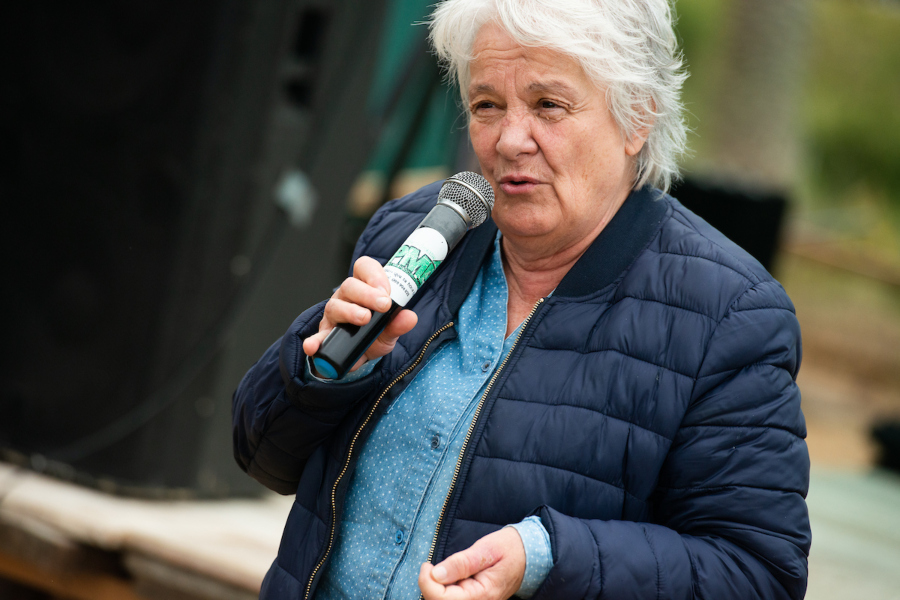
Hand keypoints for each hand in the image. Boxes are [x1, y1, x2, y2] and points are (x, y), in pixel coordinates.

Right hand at [302, 256, 417, 371]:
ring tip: (364, 319)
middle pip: (350, 285)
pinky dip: (314, 341)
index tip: (387, 291)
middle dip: (367, 294)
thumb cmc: (375, 335)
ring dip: (350, 311)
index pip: (364, 268)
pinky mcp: (324, 335)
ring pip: (335, 306)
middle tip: (383, 305)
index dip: (375, 275)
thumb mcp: (390, 330)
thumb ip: (398, 323)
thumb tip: (410, 317)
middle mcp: (346, 298)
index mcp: (363, 288)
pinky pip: (317, 336)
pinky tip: (313, 346)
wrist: (361, 357)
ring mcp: (333, 315)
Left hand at [419, 527, 525, 599]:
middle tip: (431, 566)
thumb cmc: (508, 549)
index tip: (427, 564)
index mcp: (482, 595)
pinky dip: (442, 590)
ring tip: (442, 571)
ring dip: (435, 589)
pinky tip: (448, 578)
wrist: (527, 555)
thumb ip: (462, 563)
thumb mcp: (486, 549)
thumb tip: (436, 574)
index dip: (428, 583)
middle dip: (429, 586)